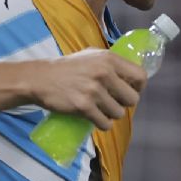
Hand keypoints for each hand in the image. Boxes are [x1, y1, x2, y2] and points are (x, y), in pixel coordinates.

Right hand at [28, 49, 147, 128]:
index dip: (138, 87)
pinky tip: (96, 119)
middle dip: (124, 103)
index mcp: (110, 59)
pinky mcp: (84, 106)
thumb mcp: (92, 56)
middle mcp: (104, 73)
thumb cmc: (68, 67)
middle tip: (113, 102)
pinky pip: (104, 123)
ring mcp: (94, 90)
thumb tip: (133, 76)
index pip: (140, 76)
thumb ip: (112, 64)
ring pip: (119, 113)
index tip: (130, 91)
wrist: (40, 78)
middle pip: (132, 99)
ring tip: (101, 109)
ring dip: (111, 115)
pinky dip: (102, 124)